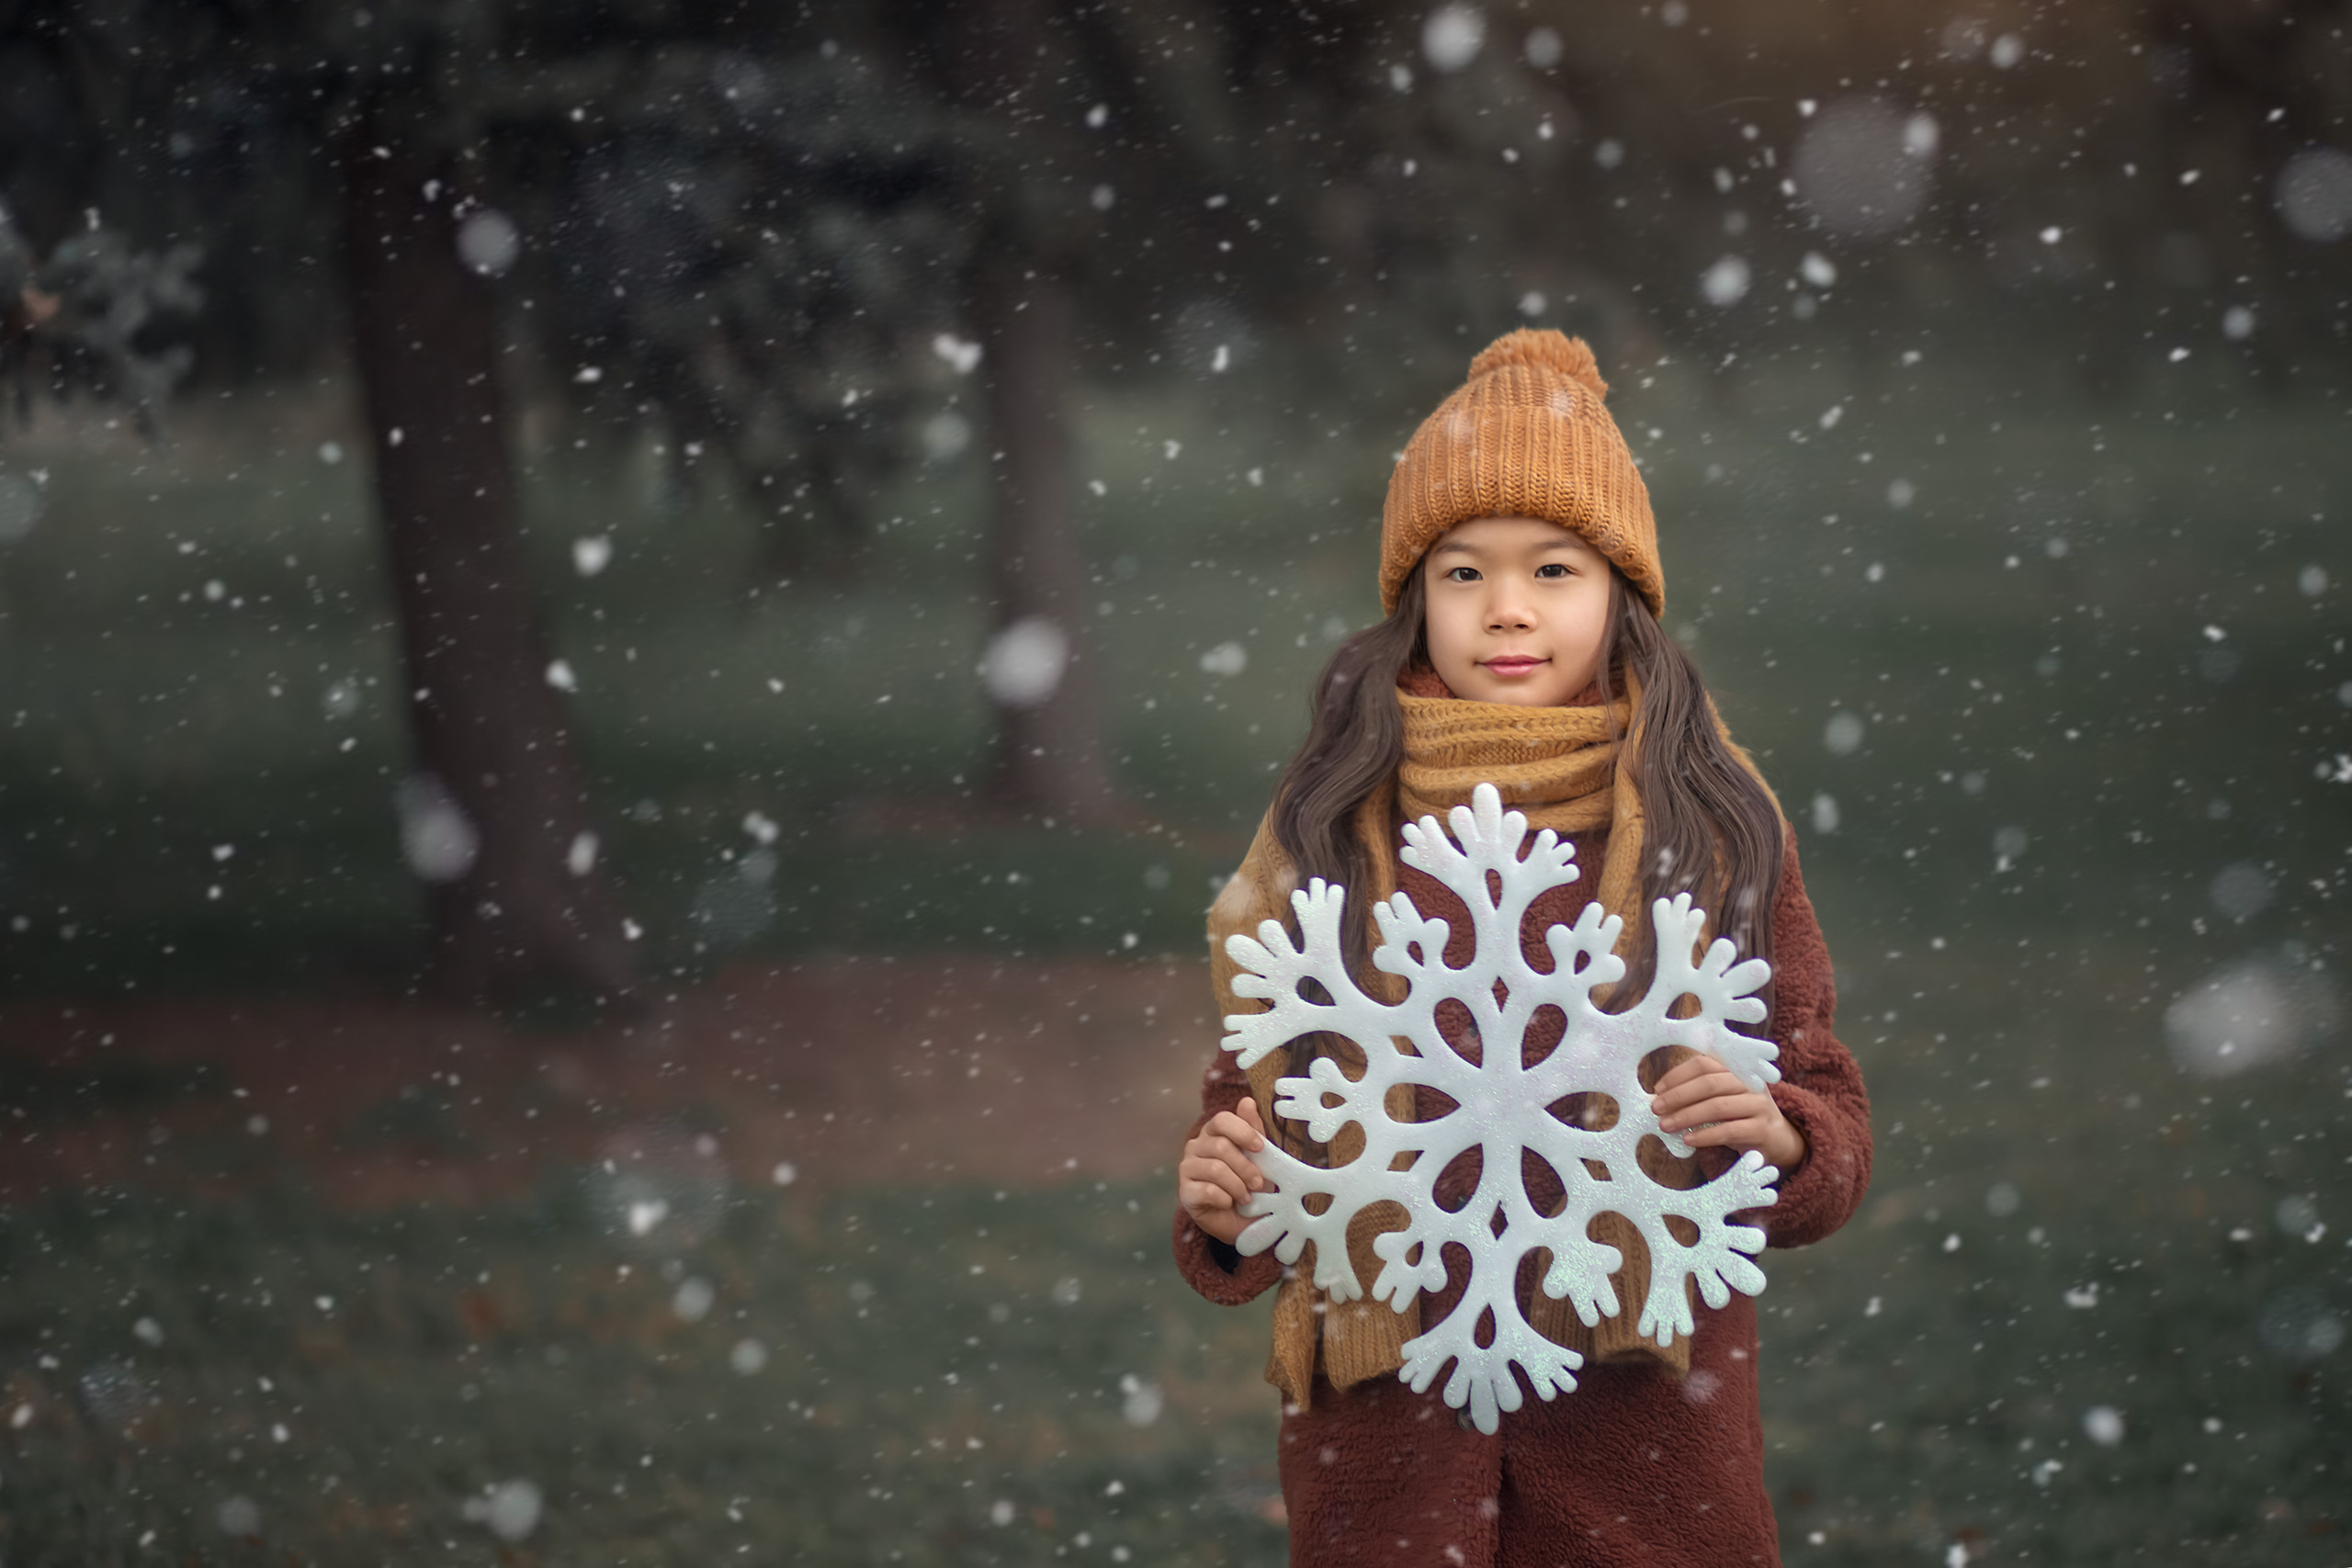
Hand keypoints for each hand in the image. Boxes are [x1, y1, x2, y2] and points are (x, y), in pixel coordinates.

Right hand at [1178, 1097, 1270, 1245]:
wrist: (1243, 1221)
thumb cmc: (1250, 1185)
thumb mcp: (1259, 1158)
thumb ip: (1253, 1130)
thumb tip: (1247, 1101)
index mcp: (1214, 1133)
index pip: (1221, 1120)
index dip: (1242, 1131)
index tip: (1260, 1147)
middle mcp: (1196, 1146)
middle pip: (1220, 1146)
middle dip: (1245, 1166)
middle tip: (1258, 1183)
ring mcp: (1187, 1169)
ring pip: (1215, 1169)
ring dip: (1237, 1185)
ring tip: (1246, 1197)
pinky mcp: (1185, 1192)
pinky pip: (1206, 1190)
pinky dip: (1224, 1198)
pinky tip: (1229, 1203)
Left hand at [1650, 1053, 1805, 1171]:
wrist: (1775, 1138)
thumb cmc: (1737, 1116)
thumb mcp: (1719, 1098)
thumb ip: (1696, 1093)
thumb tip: (1659, 1098)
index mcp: (1737, 1068)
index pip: (1703, 1063)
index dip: (1677, 1075)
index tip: (1657, 1090)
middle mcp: (1750, 1082)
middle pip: (1709, 1083)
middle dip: (1678, 1096)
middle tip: (1656, 1109)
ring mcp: (1759, 1104)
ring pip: (1717, 1106)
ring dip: (1687, 1116)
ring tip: (1666, 1126)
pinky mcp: (1762, 1128)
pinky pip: (1729, 1130)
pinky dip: (1705, 1135)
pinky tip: (1688, 1140)